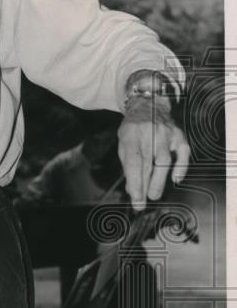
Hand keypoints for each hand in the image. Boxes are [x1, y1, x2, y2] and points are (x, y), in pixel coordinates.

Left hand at [118, 96, 189, 210]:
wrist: (148, 105)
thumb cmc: (133, 130)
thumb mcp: (124, 143)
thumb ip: (128, 165)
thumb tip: (132, 190)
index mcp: (131, 136)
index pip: (133, 163)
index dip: (135, 183)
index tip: (135, 200)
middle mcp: (149, 134)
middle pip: (148, 163)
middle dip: (145, 186)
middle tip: (144, 202)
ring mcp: (166, 134)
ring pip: (164, 160)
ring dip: (159, 180)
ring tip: (154, 195)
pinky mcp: (179, 135)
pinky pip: (183, 153)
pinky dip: (181, 167)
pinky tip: (176, 179)